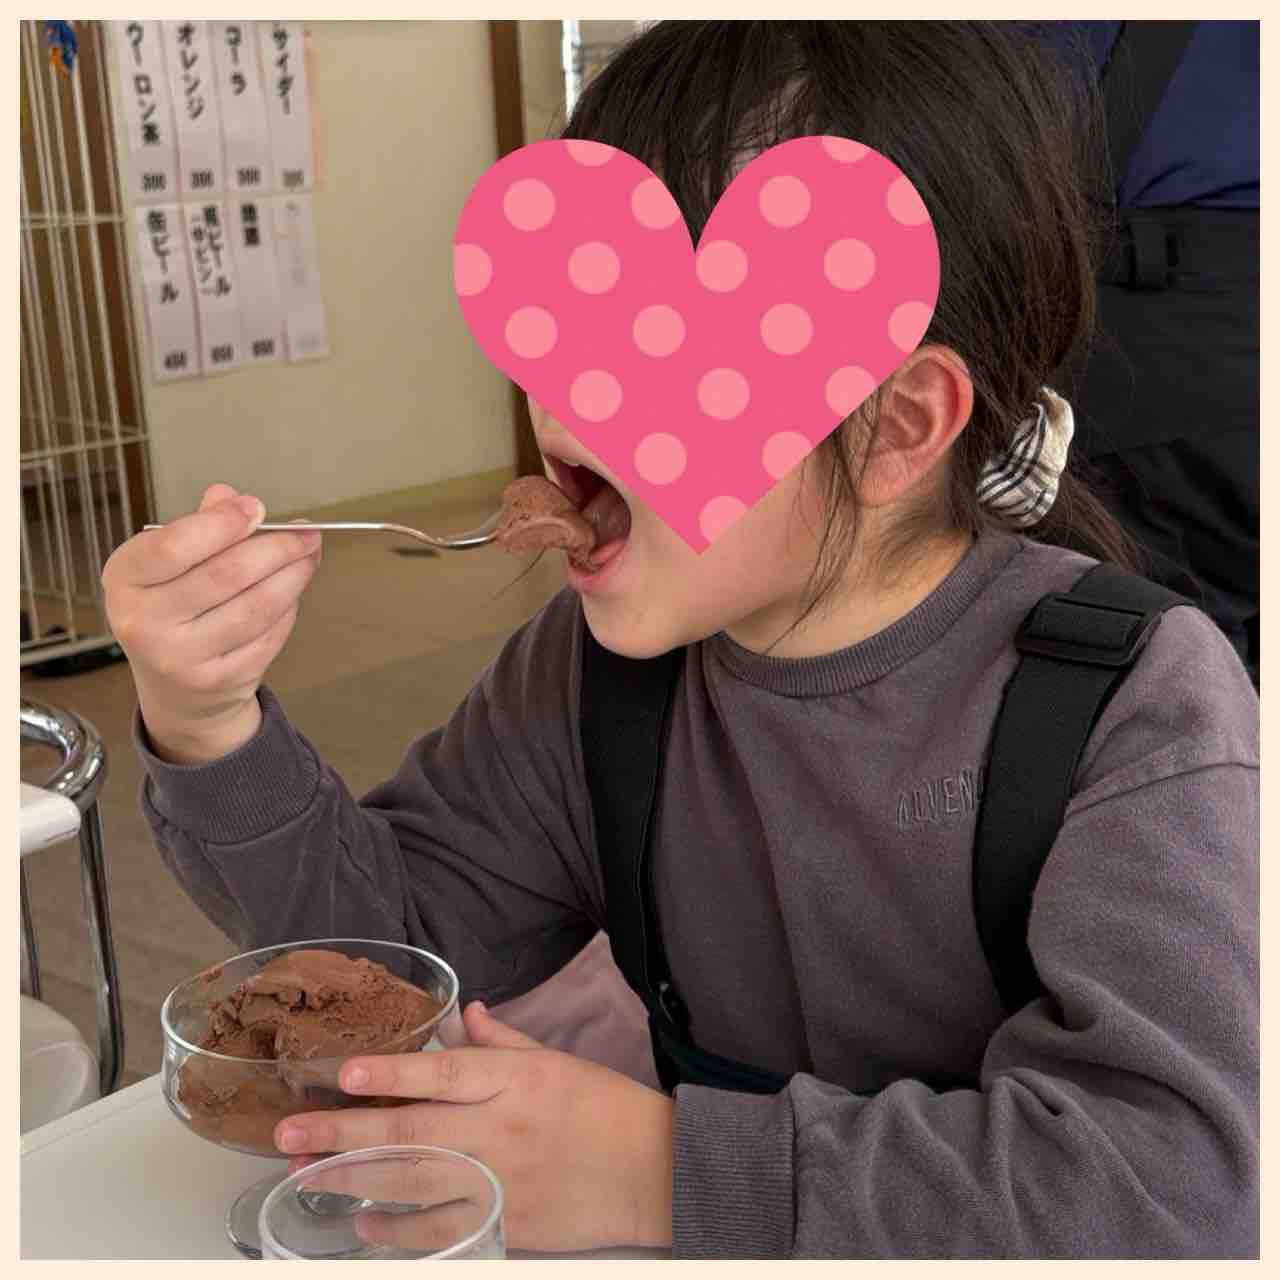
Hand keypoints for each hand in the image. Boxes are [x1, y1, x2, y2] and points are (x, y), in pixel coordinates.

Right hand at [102, 483, 321, 763]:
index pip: (173, 546)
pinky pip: (268, 635)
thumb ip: (200, 527)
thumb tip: (232, 497)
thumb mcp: (169, 565)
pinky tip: (293, 591)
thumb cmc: (173, 609)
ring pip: (255, 607)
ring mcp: (181, 658)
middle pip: (225, 575)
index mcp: (124, 579)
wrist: (175, 688)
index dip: (222, 523)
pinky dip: (288, 609)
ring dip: (293, 576)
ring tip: (309, 556)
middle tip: (306, 532)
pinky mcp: (219, 680)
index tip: (257, 507)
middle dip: (276, 548)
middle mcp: (143, 622)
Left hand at [275, 1002, 674, 1253]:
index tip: (346, 1073)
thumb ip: (504, 1041)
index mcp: (513, 1081)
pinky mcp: (503, 1225)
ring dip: (354, 1180)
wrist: (650, 1171)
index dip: (393, 1072)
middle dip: (343, 1134)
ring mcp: (498, 1182)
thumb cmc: (605, 1107)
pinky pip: (439, 1231)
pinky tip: (363, 1223)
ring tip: (304, 1177)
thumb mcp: (556, 1060)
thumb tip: (466, 1013)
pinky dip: (397, 1231)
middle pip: (411, 1132)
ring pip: (413, 1184)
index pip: (443, 1073)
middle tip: (289, 1136)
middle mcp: (499, 1130)